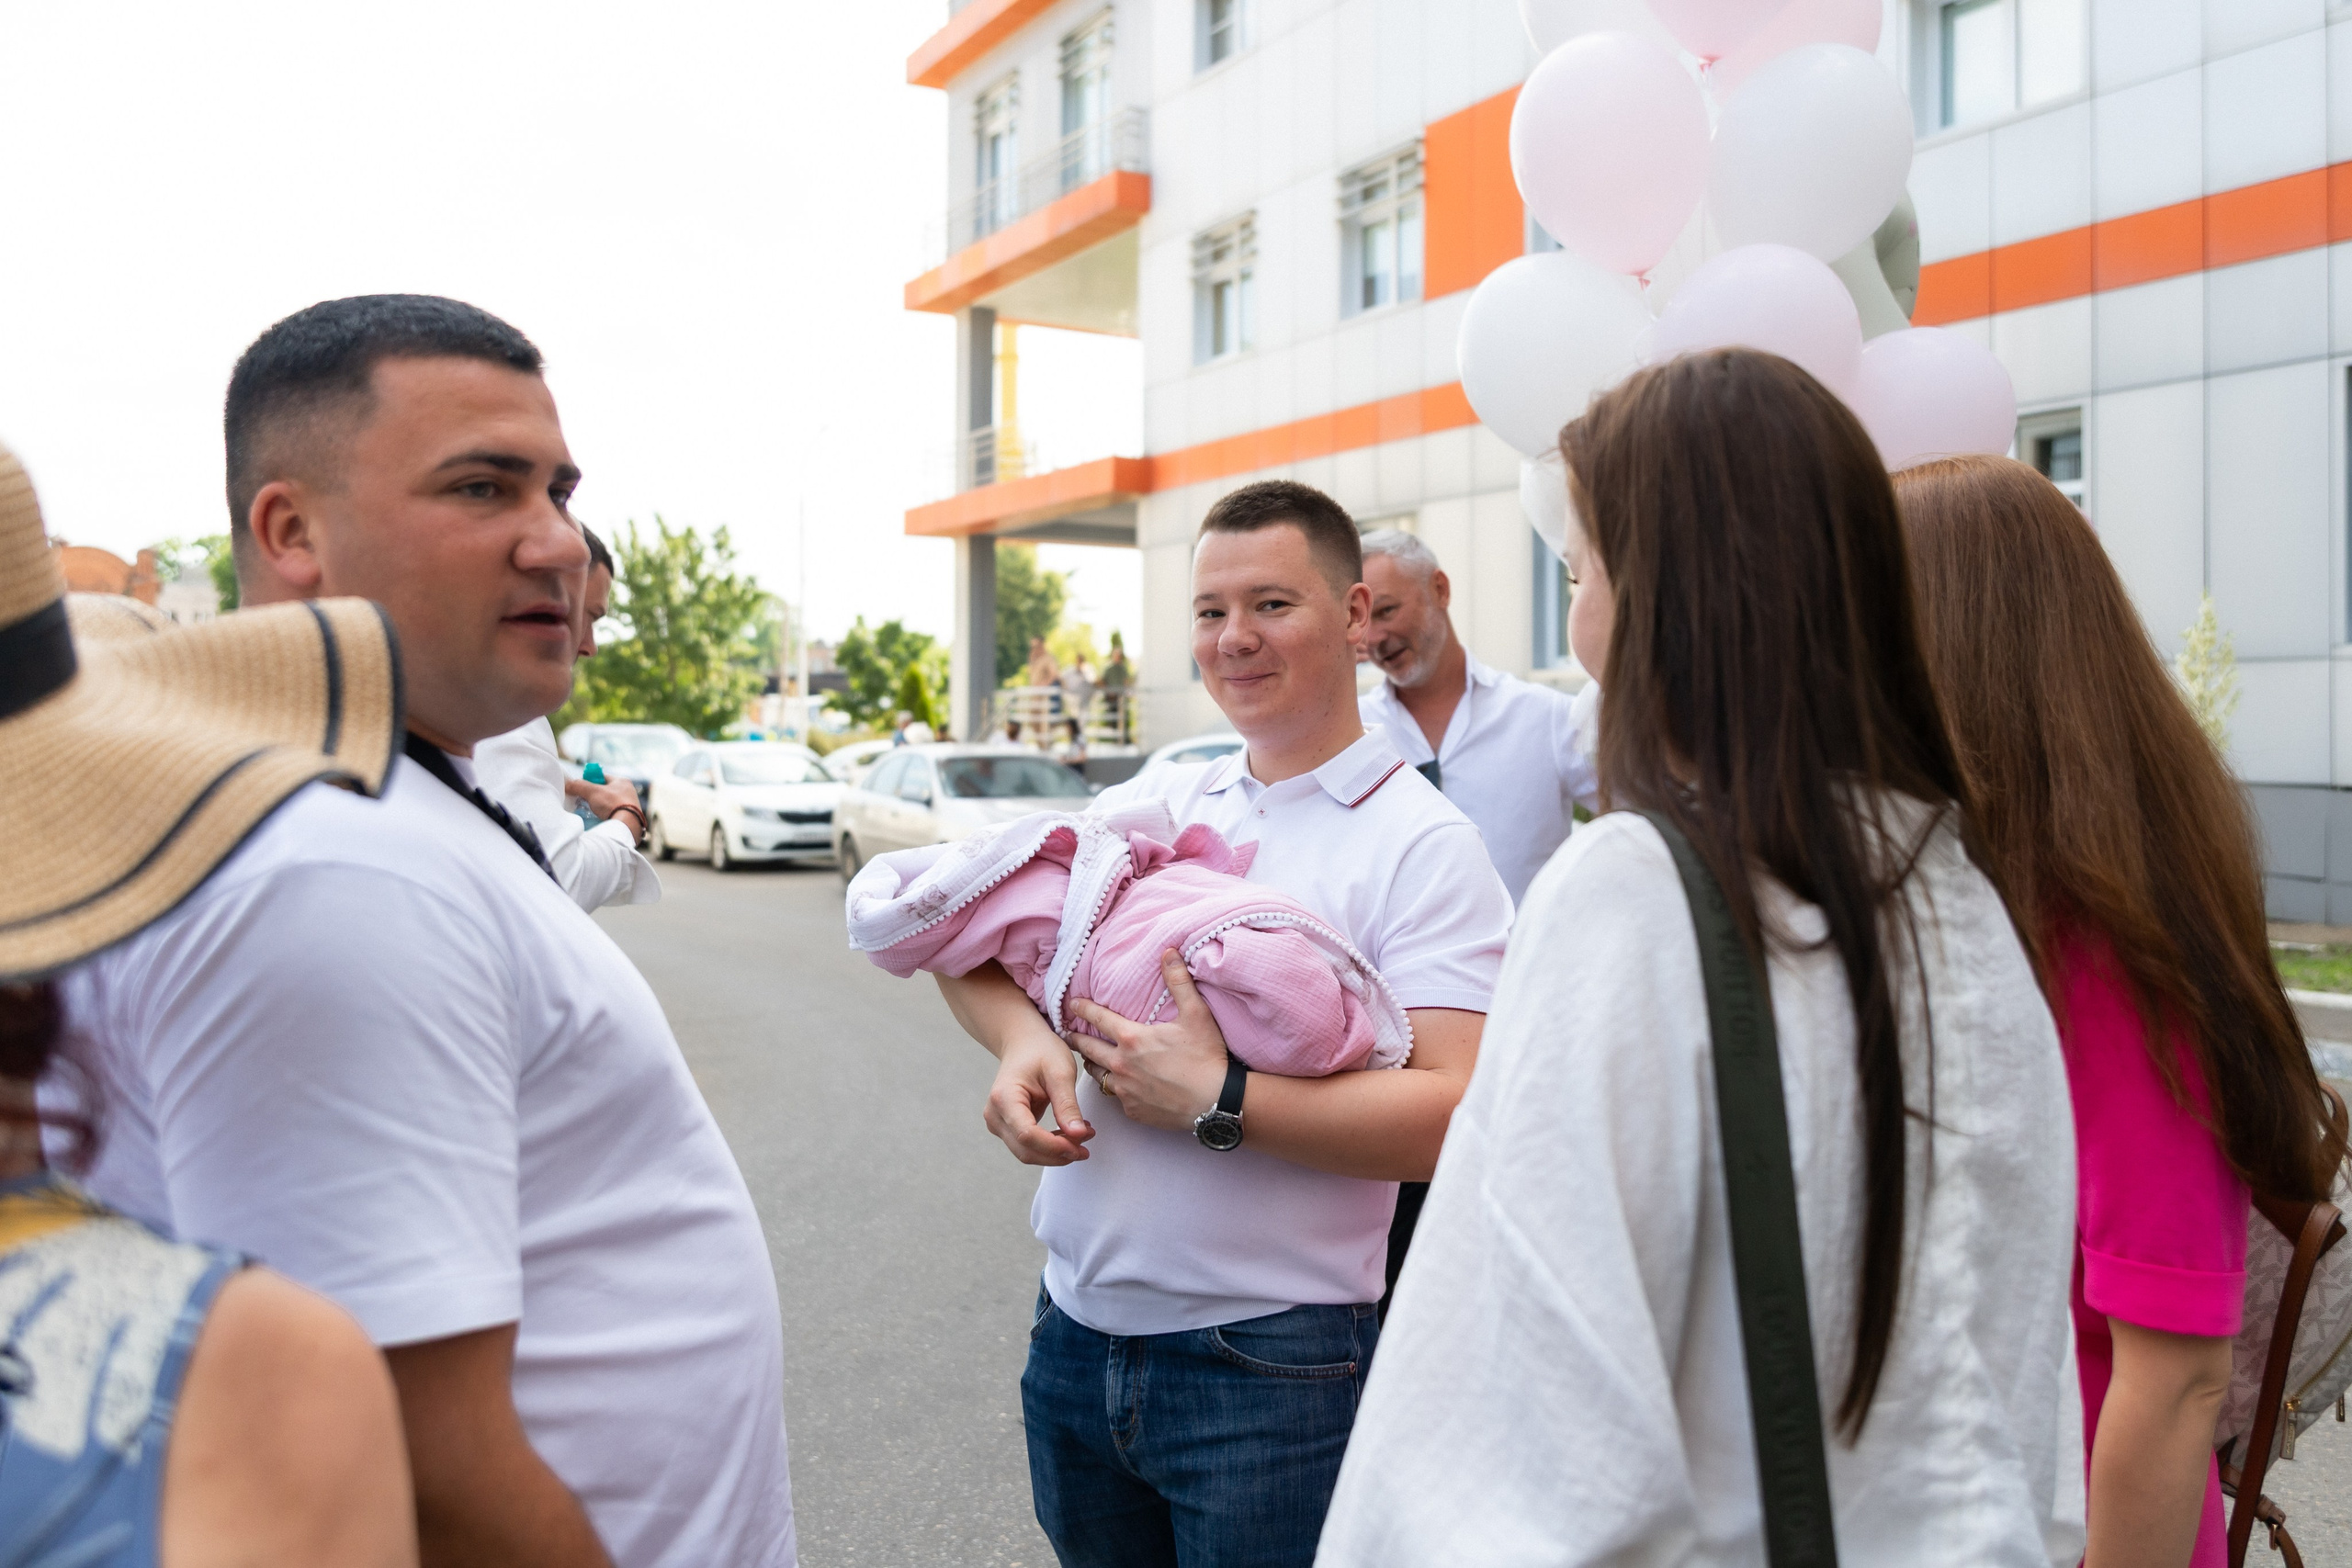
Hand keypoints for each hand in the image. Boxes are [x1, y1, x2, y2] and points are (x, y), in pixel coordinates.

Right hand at [567, 778, 641, 819]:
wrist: (627, 825)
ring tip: (588, 810)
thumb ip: (579, 786)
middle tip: (582, 800)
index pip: (601, 777)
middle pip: (604, 791)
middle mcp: (627, 792)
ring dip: (597, 806)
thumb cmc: (613, 804)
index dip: (589, 781)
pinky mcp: (627, 816)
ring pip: (607, 803)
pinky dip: (603, 814)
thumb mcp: (593, 792)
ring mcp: (629, 805)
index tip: (581, 788)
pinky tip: (597, 818)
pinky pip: (612, 813)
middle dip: (592, 795)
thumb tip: (568, 784)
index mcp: (622, 781)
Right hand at [983, 1031, 1095, 1165]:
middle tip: (1086, 1146)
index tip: (1080, 1143)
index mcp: (1004, 1098)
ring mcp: (998, 1122)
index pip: (1027, 1135)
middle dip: (1058, 1153)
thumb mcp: (1060, 1072)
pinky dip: (1050, 1146)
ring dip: (1056, 1152)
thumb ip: (1068, 1105)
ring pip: (1027, 1153)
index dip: (1055, 1146)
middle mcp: (995, 1114)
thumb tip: (1078, 1135)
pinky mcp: (1007, 1127)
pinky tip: (1070, 1135)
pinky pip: (1028, 1146)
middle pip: (1025, 1150)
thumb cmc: (1040, 1050)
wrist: (1024, 1042)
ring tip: (1082, 1137)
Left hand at [1064, 950, 1231, 1134]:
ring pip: (1097, 1076)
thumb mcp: (1196, 1014)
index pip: (1097, 1019)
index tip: (1072, 1004)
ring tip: (1091, 1060)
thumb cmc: (1206, 1057)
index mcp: (1132, 1039)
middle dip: (1077, 1040)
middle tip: (1069, 1034)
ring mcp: (1124, 1090)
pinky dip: (1116, 1089)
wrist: (1215, 1102)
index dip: (1083, 1009)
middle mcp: (1121, 1064)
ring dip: (1093, 1065)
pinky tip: (1121, 1087)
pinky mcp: (1132, 1110)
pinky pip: (1116, 1098)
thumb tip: (1169, 952)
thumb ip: (1179, 981)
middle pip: (1088, 1049)